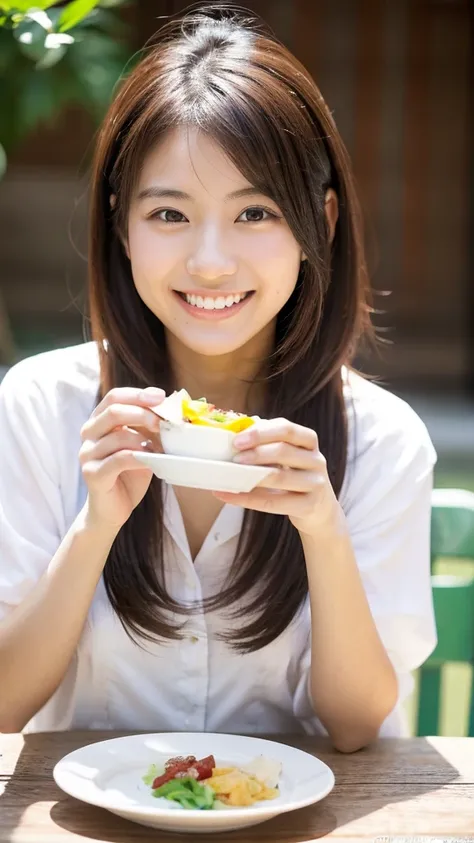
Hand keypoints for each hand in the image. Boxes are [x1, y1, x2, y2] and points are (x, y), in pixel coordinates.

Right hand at [79, 386, 164, 530]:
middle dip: (143, 413)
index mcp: (98, 421)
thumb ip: (147, 426)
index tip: (161, 396)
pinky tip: (152, 460)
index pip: (114, 397)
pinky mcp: (92, 474)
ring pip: (119, 436)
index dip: (138, 394)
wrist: (113, 509)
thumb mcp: (141, 444)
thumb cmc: (129, 473)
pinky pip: (120, 459)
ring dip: (146, 440)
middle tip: (164, 423)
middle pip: (114, 411)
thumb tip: (170, 407)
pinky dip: (141, 457)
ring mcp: (87, 454)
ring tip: (160, 449)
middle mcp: (88, 434)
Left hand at [214, 418, 340, 537]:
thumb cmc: (295, 476)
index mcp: (308, 441)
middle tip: (234, 459)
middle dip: (255, 453)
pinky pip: (274, 503)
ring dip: (252, 476)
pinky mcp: (309, 506)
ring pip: (280, 477)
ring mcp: (316, 483)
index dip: (260, 433)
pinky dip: (248, 500)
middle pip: (284, 451)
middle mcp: (316, 460)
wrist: (319, 509)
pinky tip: (229, 497)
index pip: (286, 429)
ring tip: (230, 477)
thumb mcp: (288, 456)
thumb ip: (267, 444)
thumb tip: (234, 437)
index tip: (237, 440)